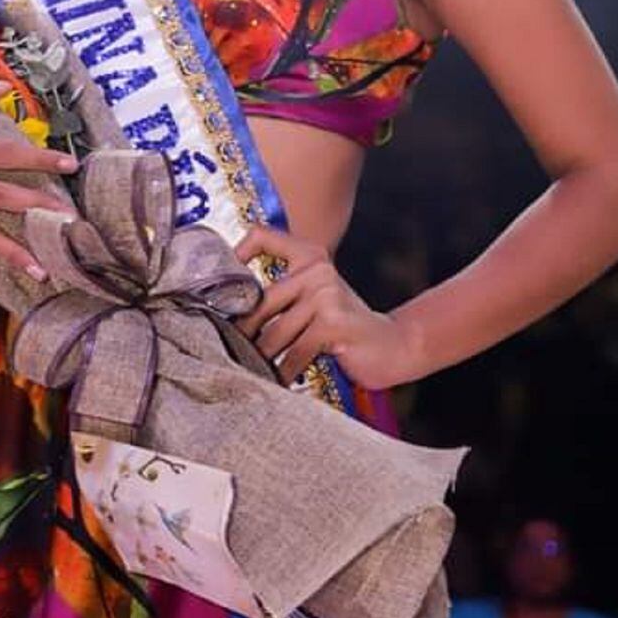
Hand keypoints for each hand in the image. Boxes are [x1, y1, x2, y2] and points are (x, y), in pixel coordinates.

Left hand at [235, 223, 405, 388]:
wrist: (394, 345)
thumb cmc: (345, 327)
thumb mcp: (316, 299)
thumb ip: (284, 295)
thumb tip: (232, 315)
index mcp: (309, 256)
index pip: (262, 235)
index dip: (235, 253)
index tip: (223, 283)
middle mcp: (316, 269)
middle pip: (258, 302)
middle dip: (242, 334)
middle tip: (230, 353)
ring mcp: (325, 295)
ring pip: (273, 334)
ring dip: (261, 359)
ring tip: (253, 371)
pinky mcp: (332, 324)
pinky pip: (293, 354)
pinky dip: (284, 373)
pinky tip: (280, 382)